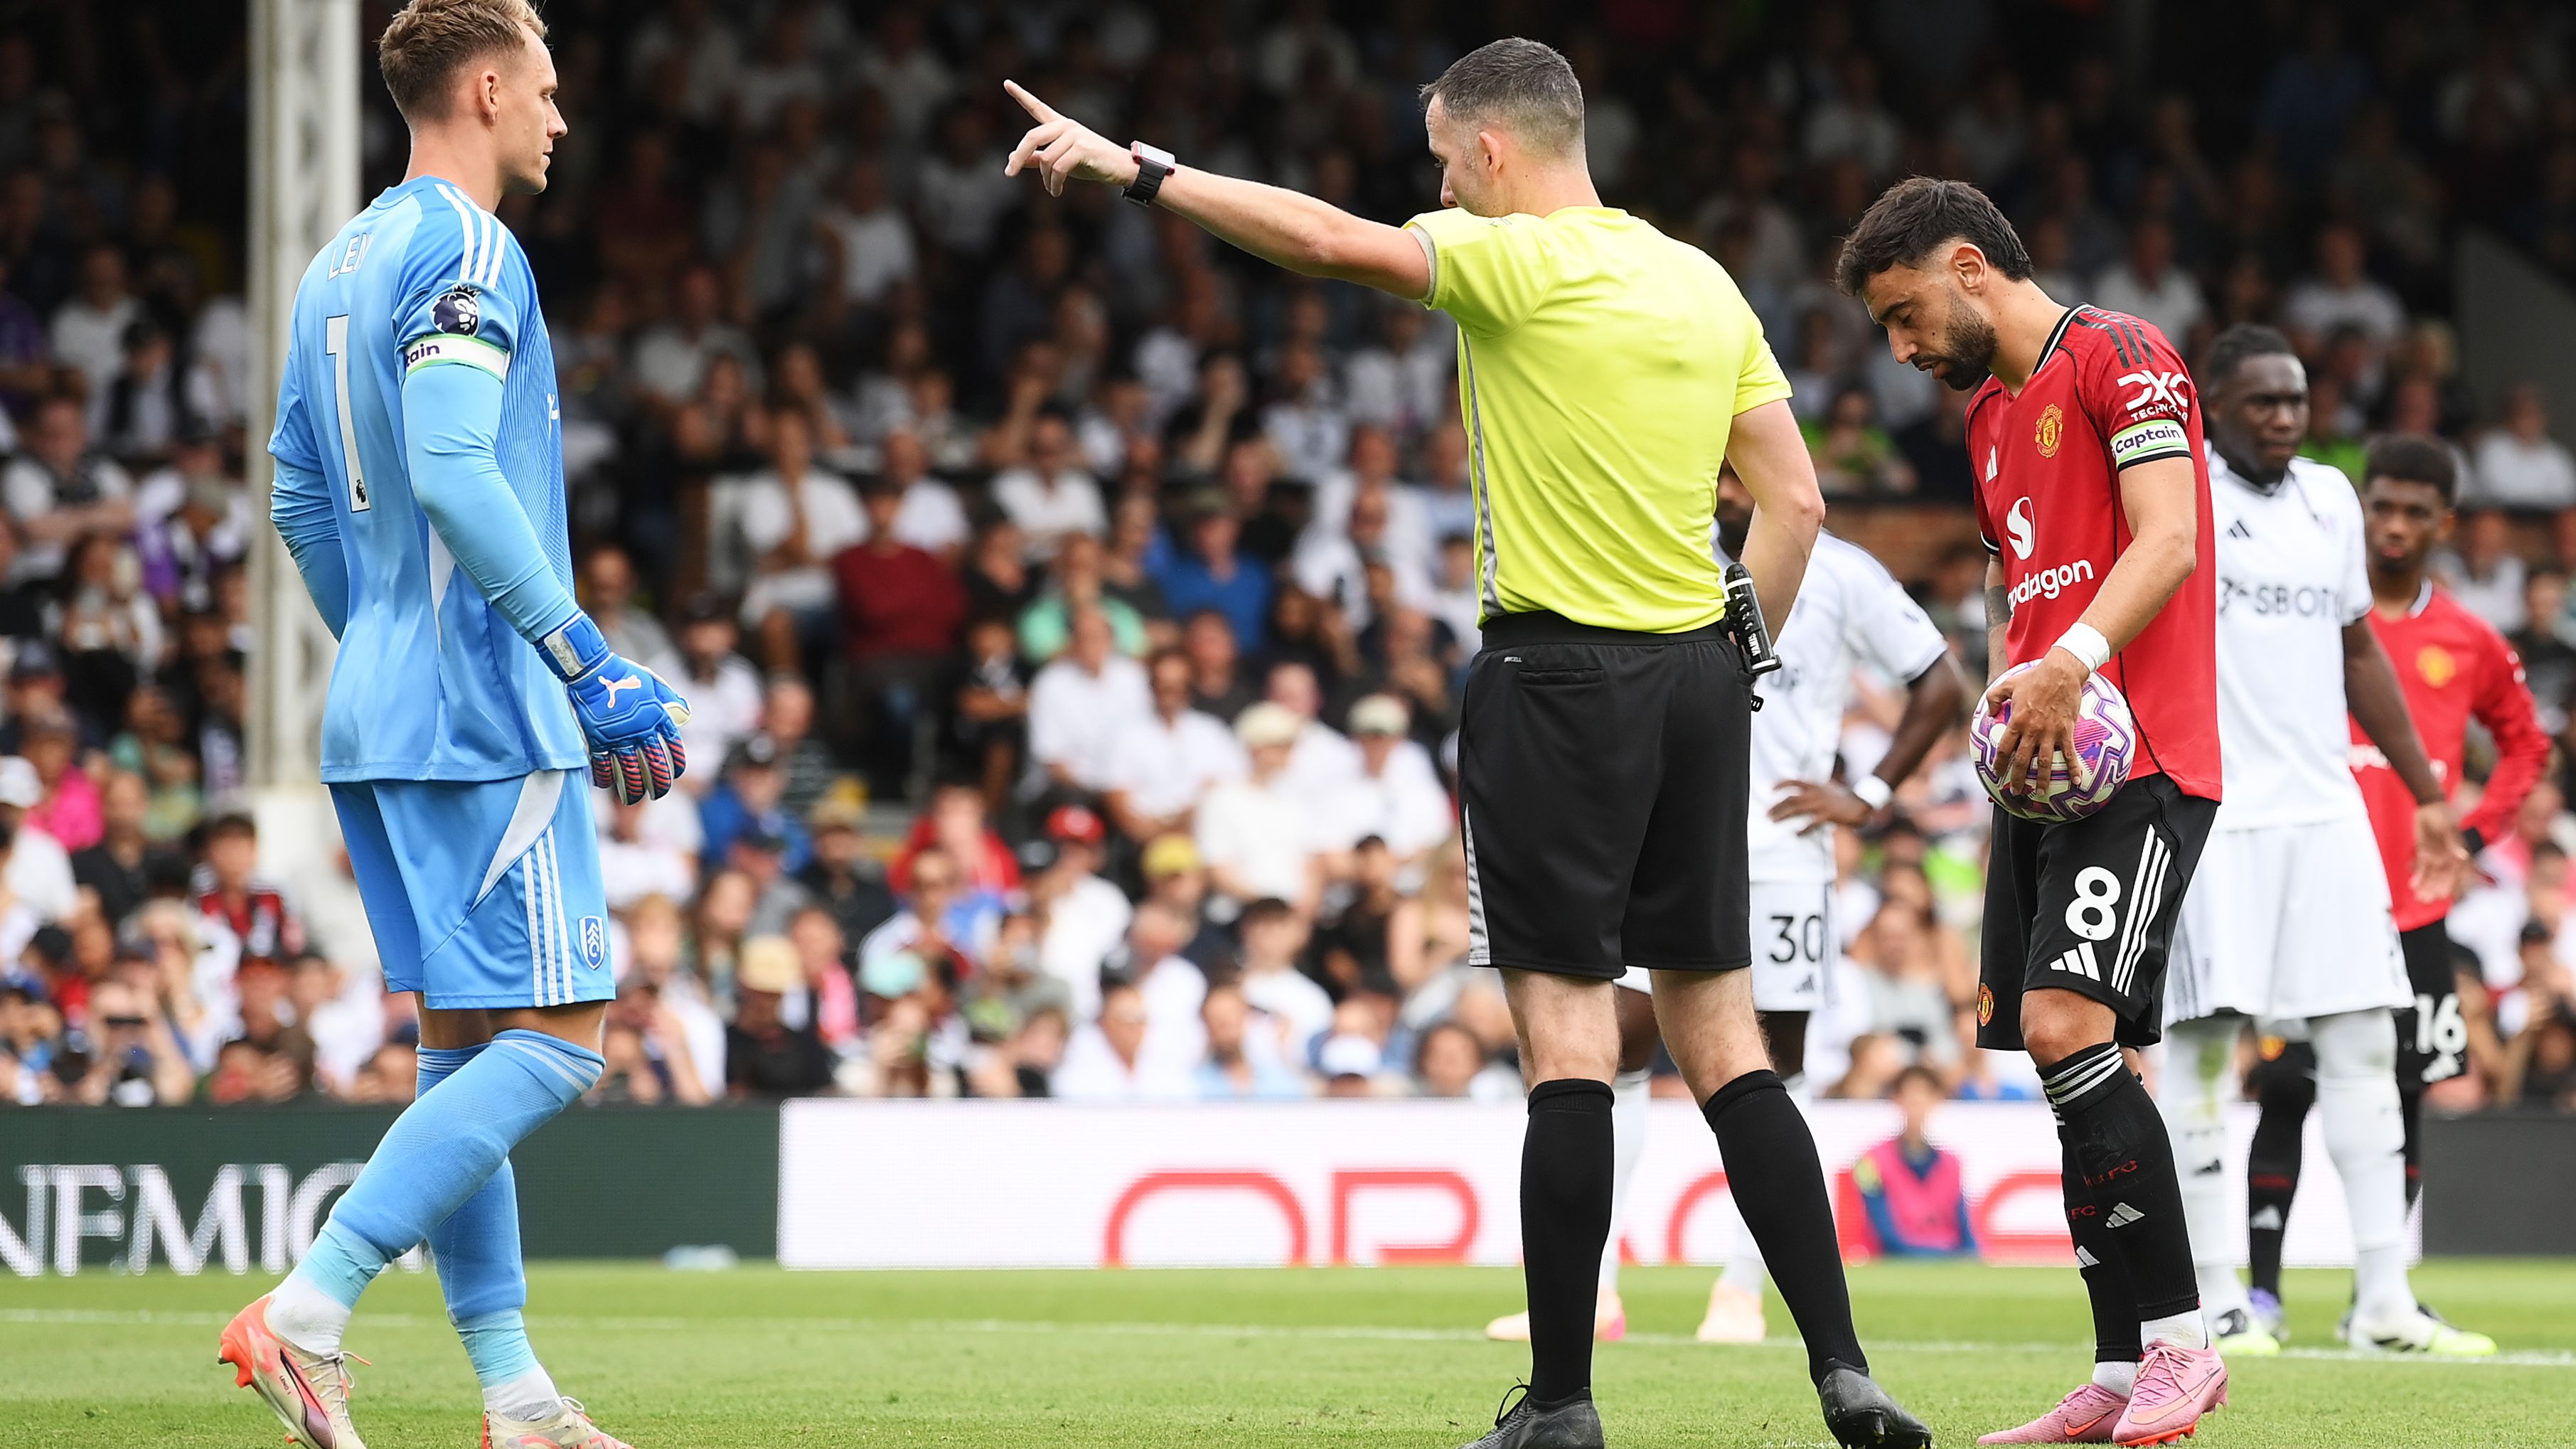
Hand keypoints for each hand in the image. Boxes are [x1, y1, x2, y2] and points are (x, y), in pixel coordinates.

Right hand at [540, 614, 692, 804]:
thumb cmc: (624, 675)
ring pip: (629, 772)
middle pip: (654, 766)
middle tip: (658, 795)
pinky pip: (602, 765)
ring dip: (632, 789)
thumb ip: (670, 699)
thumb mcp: (653, 683)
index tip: (677, 774)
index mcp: (657, 717)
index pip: (673, 747)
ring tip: (634, 799)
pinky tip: (606, 785)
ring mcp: (618, 737)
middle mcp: (640, 731)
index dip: (677, 764)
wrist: (592, 672)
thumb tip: (686, 713)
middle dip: (658, 785)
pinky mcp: (597, 740)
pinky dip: (604, 778)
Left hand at [1002, 81, 1137, 196]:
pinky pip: (1059, 168)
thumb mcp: (1061, 160)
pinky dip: (1055, 183)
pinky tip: (1056, 191)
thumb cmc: (1091, 163)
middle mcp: (1066, 126)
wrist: (1120, 168)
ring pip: (1046, 159)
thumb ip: (1038, 158)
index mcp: (1059, 125)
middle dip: (1018, 157)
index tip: (1006, 83)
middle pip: (1032, 137)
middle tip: (1009, 173)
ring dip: (1046, 179)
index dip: (1021, 95)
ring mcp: (1075, 135)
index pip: (1037, 107)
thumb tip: (1013, 158)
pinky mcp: (1082, 147)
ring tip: (1052, 189)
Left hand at [1770, 778, 1873, 832]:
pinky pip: (1811, 824)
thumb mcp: (1828, 787)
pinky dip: (1802, 830)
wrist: (1860, 804)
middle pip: (1791, 799)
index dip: (1781, 784)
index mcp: (1815, 785)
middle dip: (1777, 806)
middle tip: (1767, 813)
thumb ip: (1815, 788)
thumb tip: (1801, 790)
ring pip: (1796, 809)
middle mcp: (1816, 793)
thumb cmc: (1843, 796)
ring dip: (1783, 815)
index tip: (1770, 789)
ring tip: (1773, 821)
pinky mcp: (1827, 816)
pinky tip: (1795, 834)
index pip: (1794, 782)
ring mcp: (1821, 804)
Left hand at [1983, 649, 2087, 795]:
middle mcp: (2032, 731)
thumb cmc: (2034, 678)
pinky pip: (2070, 754)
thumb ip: (1994, 698)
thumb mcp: (2008, 685)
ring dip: (2042, 780)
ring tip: (2039, 793)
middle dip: (2018, 778)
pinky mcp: (2067, 732)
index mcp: (2017, 722)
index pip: (2004, 749)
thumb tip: (1990, 713)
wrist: (2061, 673)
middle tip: (2015, 791)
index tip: (1997, 774)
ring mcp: (2050, 733)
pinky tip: (2077, 782)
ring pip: (2045, 763)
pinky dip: (2074, 769)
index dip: (1999, 764)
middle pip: (2022, 761)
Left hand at [2410, 799, 2473, 903]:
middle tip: (2426, 899)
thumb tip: (2463, 856)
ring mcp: (2437, 855)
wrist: (2429, 804)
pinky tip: (2412, 884)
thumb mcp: (2449, 827)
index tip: (2444, 895)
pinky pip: (2421, 866)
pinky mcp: (2425, 852)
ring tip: (2419, 897)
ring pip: (2431, 873)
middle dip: (2435, 888)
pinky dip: (2417, 875)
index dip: (2450, 883)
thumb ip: (2455, 842)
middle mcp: (2449, 856)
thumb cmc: (2443, 814)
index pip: (2456, 872)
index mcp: (2459, 852)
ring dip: (2426, 885)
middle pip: (2442, 875)